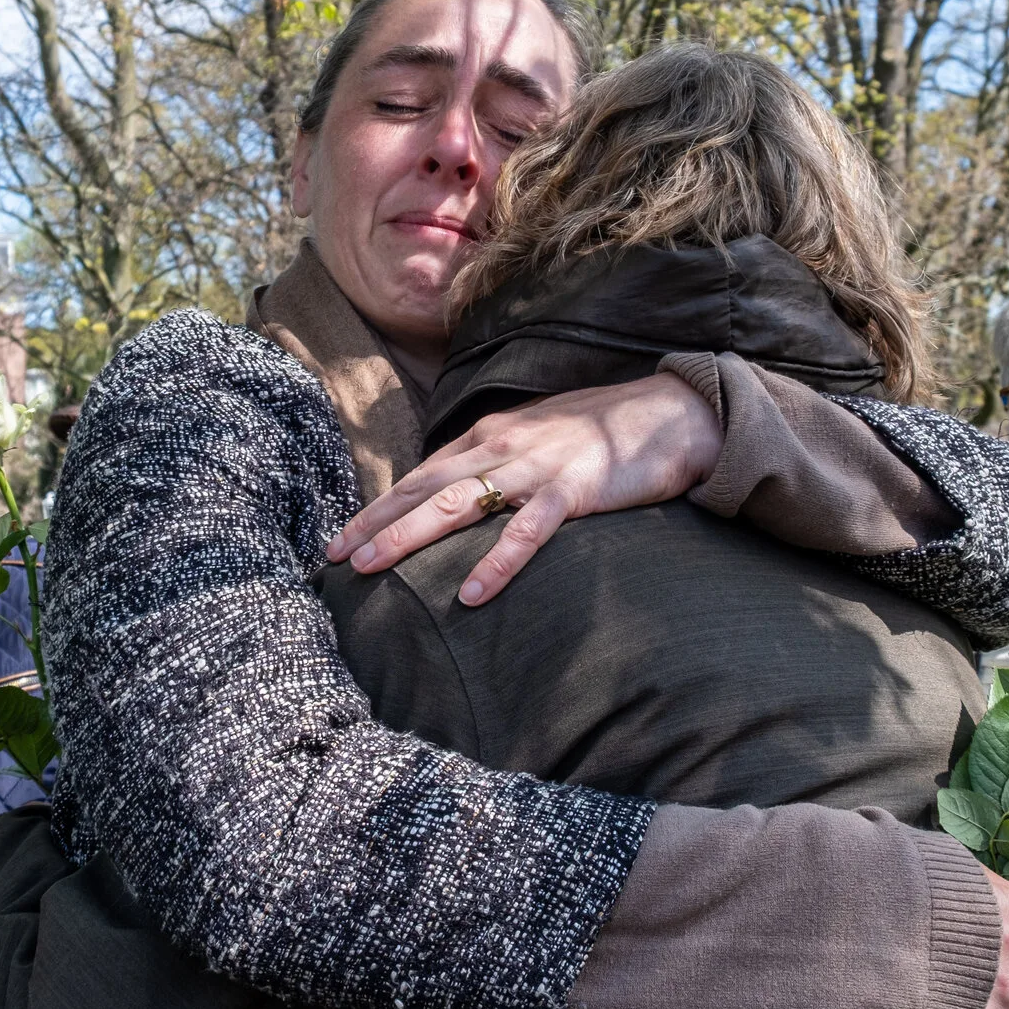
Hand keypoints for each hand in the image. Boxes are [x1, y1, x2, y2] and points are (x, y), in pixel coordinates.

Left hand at [324, 373, 721, 604]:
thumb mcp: (536, 440)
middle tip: (335, 556)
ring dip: (410, 535)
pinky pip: (528, 531)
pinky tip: (474, 595)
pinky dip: (498, 563)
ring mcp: (536, 467)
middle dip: (376, 522)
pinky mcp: (574, 491)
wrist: (672, 413)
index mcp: (490, 436)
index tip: (340, 537)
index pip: (421, 474)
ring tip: (372, 567)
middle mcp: (502, 446)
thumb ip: (496, 464)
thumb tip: (457, 495)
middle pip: (424, 488)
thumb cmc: (604, 433)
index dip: (378, 506)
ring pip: (459, 503)